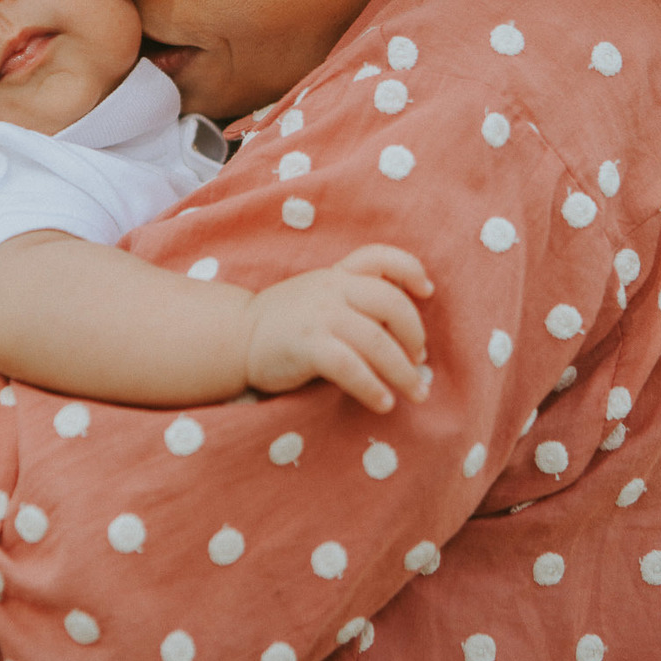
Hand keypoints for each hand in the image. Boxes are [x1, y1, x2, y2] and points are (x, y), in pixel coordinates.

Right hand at [243, 244, 431, 412]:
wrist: (233, 337)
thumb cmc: (281, 323)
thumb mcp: (317, 296)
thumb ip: (351, 300)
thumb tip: (399, 329)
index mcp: (336, 274)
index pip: (379, 257)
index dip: (410, 270)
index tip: (427, 291)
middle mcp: (331, 288)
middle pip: (392, 304)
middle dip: (415, 336)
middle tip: (420, 362)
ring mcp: (319, 315)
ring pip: (377, 341)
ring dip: (404, 372)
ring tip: (416, 394)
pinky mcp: (307, 345)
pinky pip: (351, 367)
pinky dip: (373, 388)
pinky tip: (383, 403)